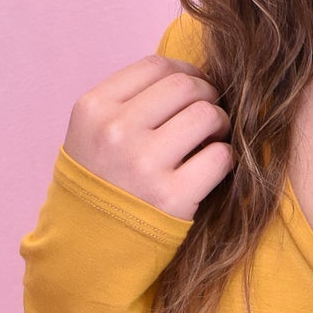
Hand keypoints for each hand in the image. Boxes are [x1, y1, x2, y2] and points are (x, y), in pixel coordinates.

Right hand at [63, 53, 232, 220]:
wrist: (88, 247)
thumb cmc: (100, 182)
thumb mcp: (92, 133)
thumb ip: (130, 101)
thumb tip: (193, 76)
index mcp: (93, 109)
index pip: (156, 66)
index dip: (187, 71)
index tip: (196, 87)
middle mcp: (116, 131)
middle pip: (185, 86)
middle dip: (208, 95)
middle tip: (209, 114)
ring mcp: (144, 164)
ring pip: (207, 115)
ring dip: (220, 124)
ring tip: (212, 139)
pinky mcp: (172, 197)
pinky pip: (220, 157)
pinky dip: (224, 158)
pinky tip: (212, 166)